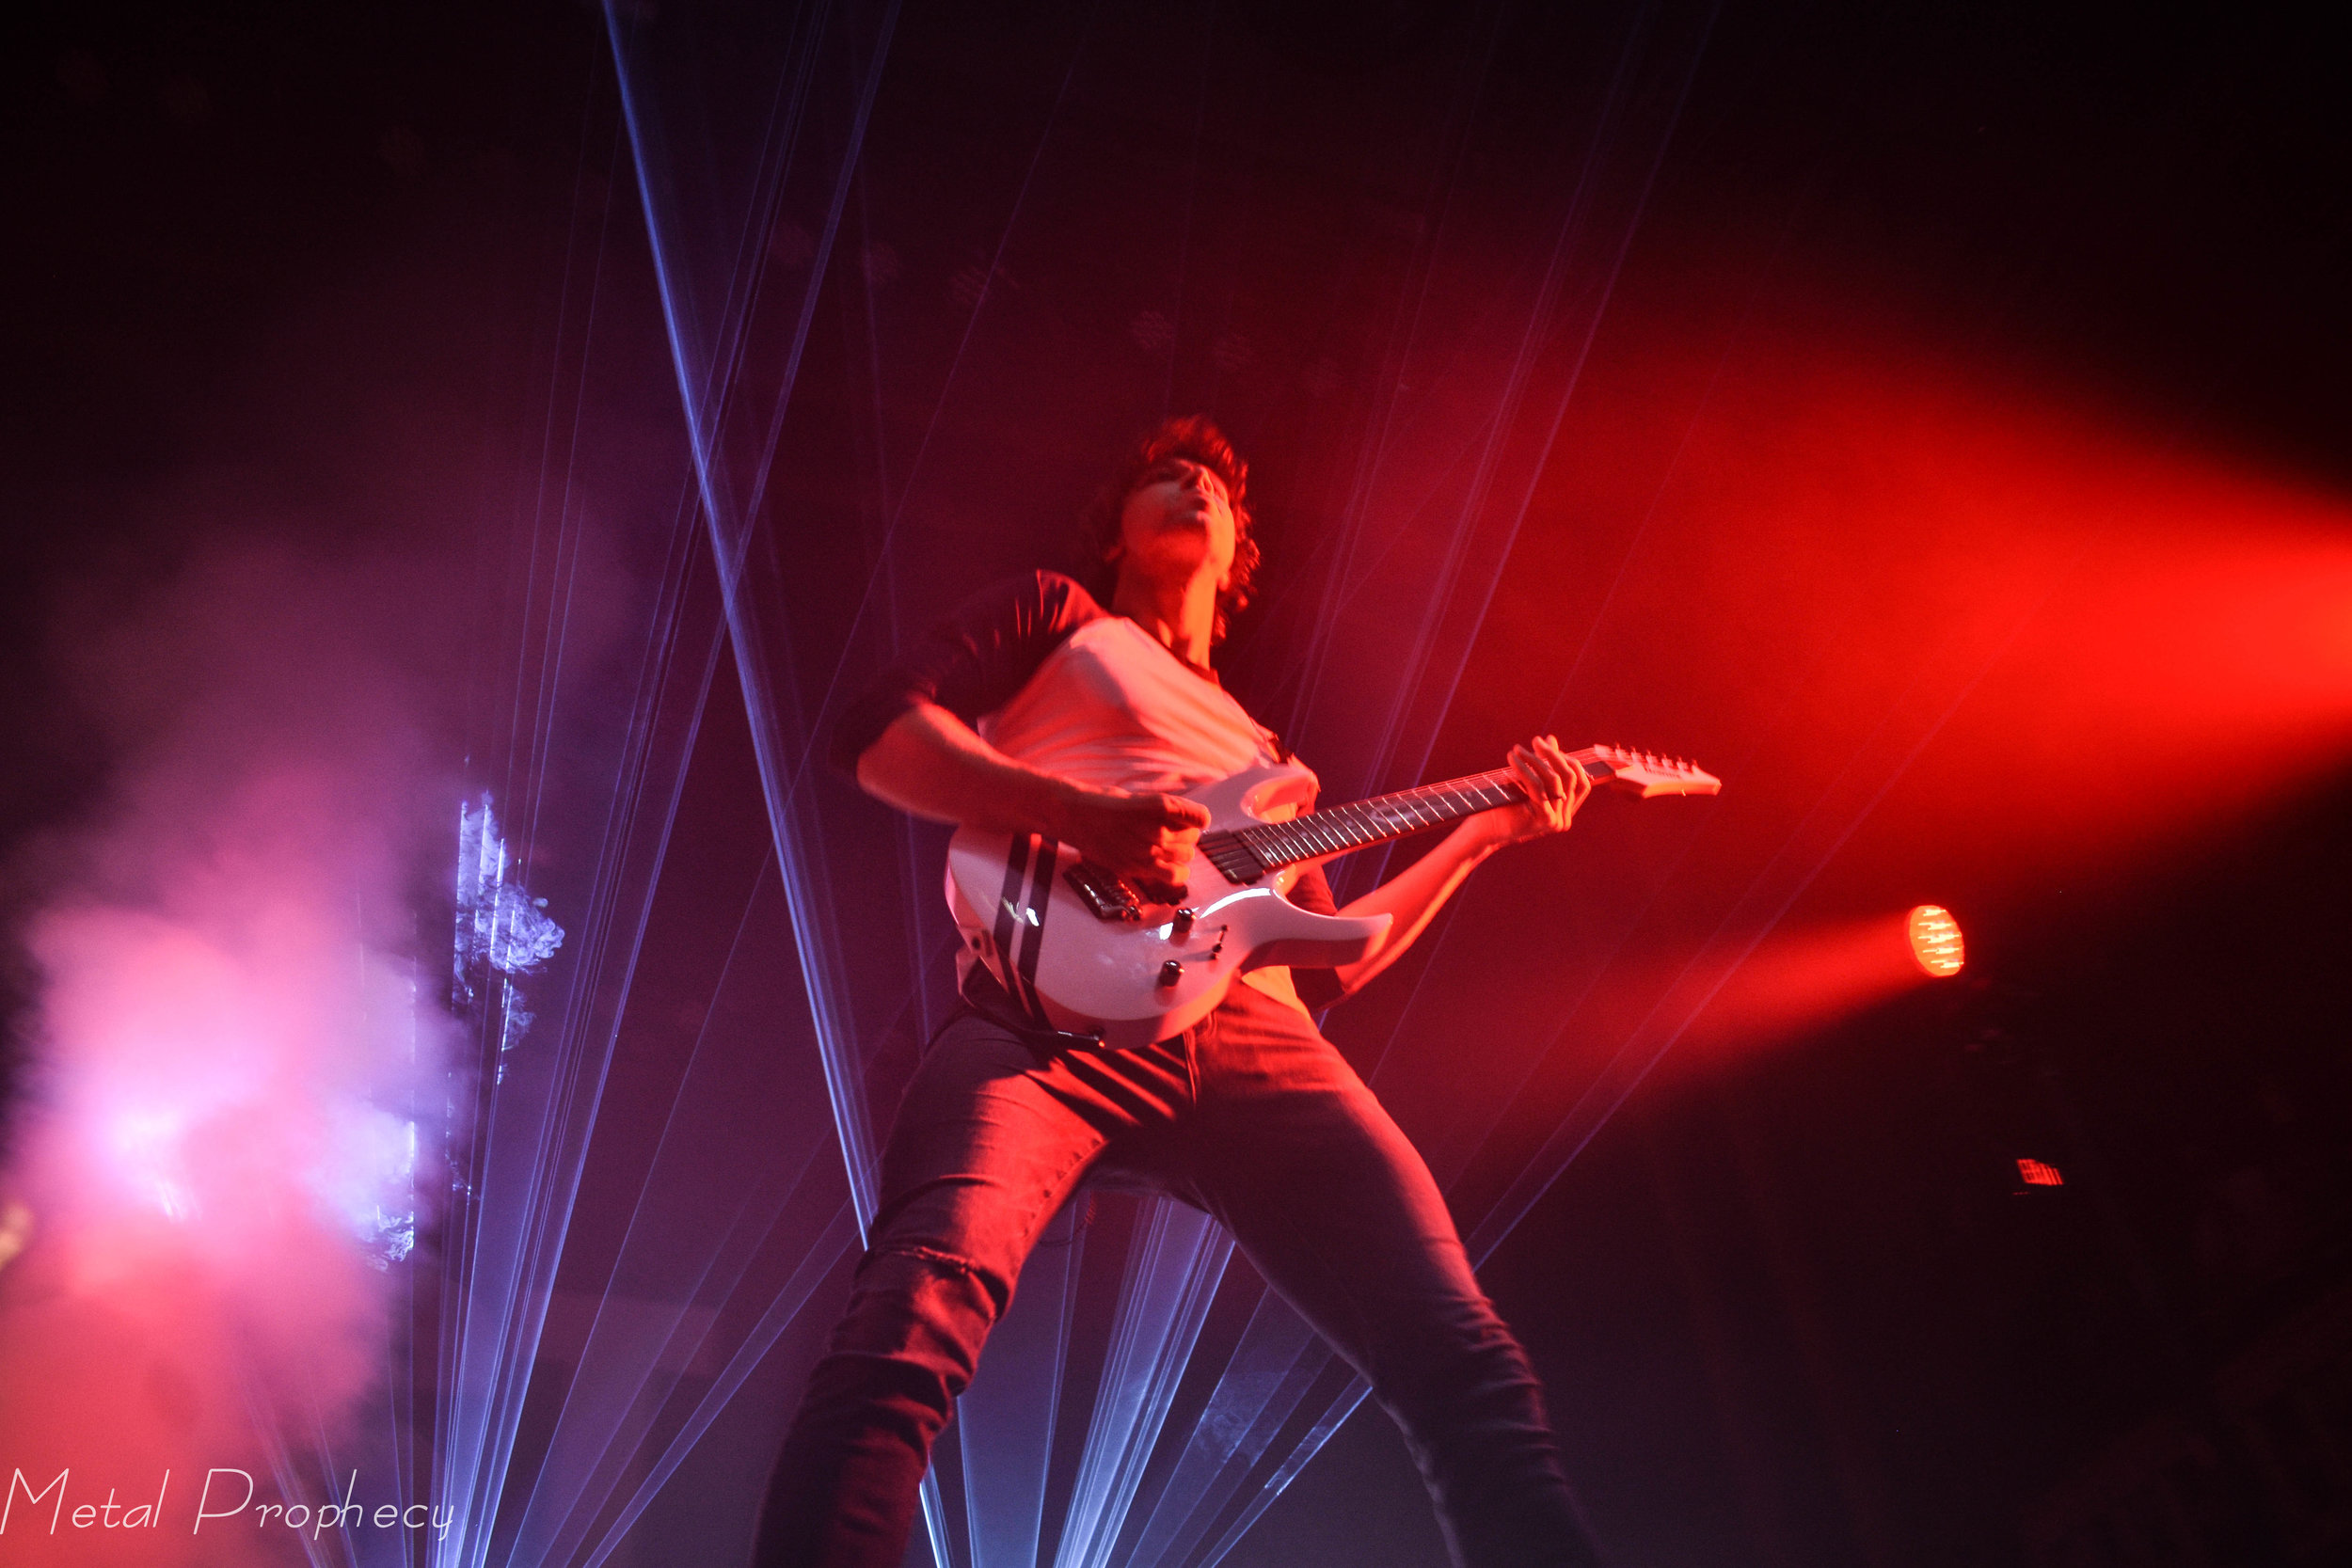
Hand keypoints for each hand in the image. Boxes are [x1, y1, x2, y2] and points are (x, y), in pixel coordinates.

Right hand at [1054, 785, 1210, 893]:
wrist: (1076, 816)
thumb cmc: (1108, 803)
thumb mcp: (1142, 797)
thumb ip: (1168, 811)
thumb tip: (1193, 824)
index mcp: (1160, 805)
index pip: (1202, 817)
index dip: (1198, 818)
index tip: (1193, 818)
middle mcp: (1157, 829)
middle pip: (1193, 838)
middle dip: (1186, 835)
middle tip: (1170, 831)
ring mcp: (1148, 851)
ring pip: (1186, 856)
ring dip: (1180, 852)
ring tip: (1164, 846)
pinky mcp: (1138, 867)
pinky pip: (1174, 876)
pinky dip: (1177, 872)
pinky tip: (1167, 864)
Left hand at [1466, 734, 1590, 848]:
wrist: (1483, 831)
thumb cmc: (1503, 806)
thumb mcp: (1527, 783)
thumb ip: (1543, 765)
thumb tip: (1551, 739)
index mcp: (1565, 813)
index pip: (1581, 783)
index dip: (1567, 760)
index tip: (1548, 745)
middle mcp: (1564, 820)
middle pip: (1570, 777)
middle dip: (1553, 754)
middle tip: (1536, 740)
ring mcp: (1556, 821)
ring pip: (1555, 779)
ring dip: (1535, 759)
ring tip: (1518, 749)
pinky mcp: (1543, 819)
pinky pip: (1538, 786)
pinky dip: (1525, 769)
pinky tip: (1512, 758)